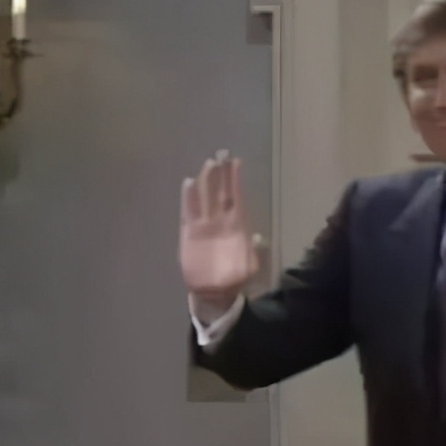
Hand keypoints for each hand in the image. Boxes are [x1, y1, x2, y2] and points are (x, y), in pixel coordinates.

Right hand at [180, 150, 261, 315]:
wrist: (214, 292)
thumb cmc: (235, 278)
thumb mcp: (251, 267)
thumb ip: (254, 252)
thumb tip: (257, 237)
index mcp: (238, 226)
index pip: (237, 197)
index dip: (237, 180)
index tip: (237, 162)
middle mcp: (222, 221)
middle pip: (221, 192)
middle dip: (222, 173)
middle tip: (221, 153)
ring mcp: (205, 225)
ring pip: (206, 197)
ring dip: (207, 181)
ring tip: (208, 163)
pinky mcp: (190, 233)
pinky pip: (189, 212)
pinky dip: (189, 198)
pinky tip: (188, 183)